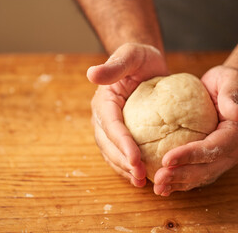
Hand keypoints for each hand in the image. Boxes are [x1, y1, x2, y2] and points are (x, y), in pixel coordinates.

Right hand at [89, 43, 167, 186]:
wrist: (145, 64)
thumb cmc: (139, 58)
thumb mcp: (130, 55)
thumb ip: (114, 66)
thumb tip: (92, 74)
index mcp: (104, 102)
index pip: (111, 126)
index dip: (121, 143)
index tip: (135, 159)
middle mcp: (103, 117)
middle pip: (109, 145)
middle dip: (123, 162)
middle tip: (141, 176)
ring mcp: (110, 127)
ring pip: (112, 153)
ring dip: (124, 169)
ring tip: (141, 182)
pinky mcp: (121, 133)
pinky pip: (120, 152)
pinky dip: (128, 166)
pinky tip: (141, 176)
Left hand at [153, 65, 237, 195]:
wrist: (235, 90)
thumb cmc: (230, 83)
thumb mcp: (232, 82)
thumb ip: (231, 97)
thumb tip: (236, 113)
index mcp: (235, 134)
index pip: (212, 149)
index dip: (190, 156)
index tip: (166, 159)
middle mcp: (232, 151)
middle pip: (206, 169)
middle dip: (181, 176)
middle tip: (159, 180)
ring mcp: (224, 158)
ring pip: (201, 176)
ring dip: (180, 184)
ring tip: (159, 189)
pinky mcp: (214, 160)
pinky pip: (198, 174)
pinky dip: (182, 182)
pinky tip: (165, 186)